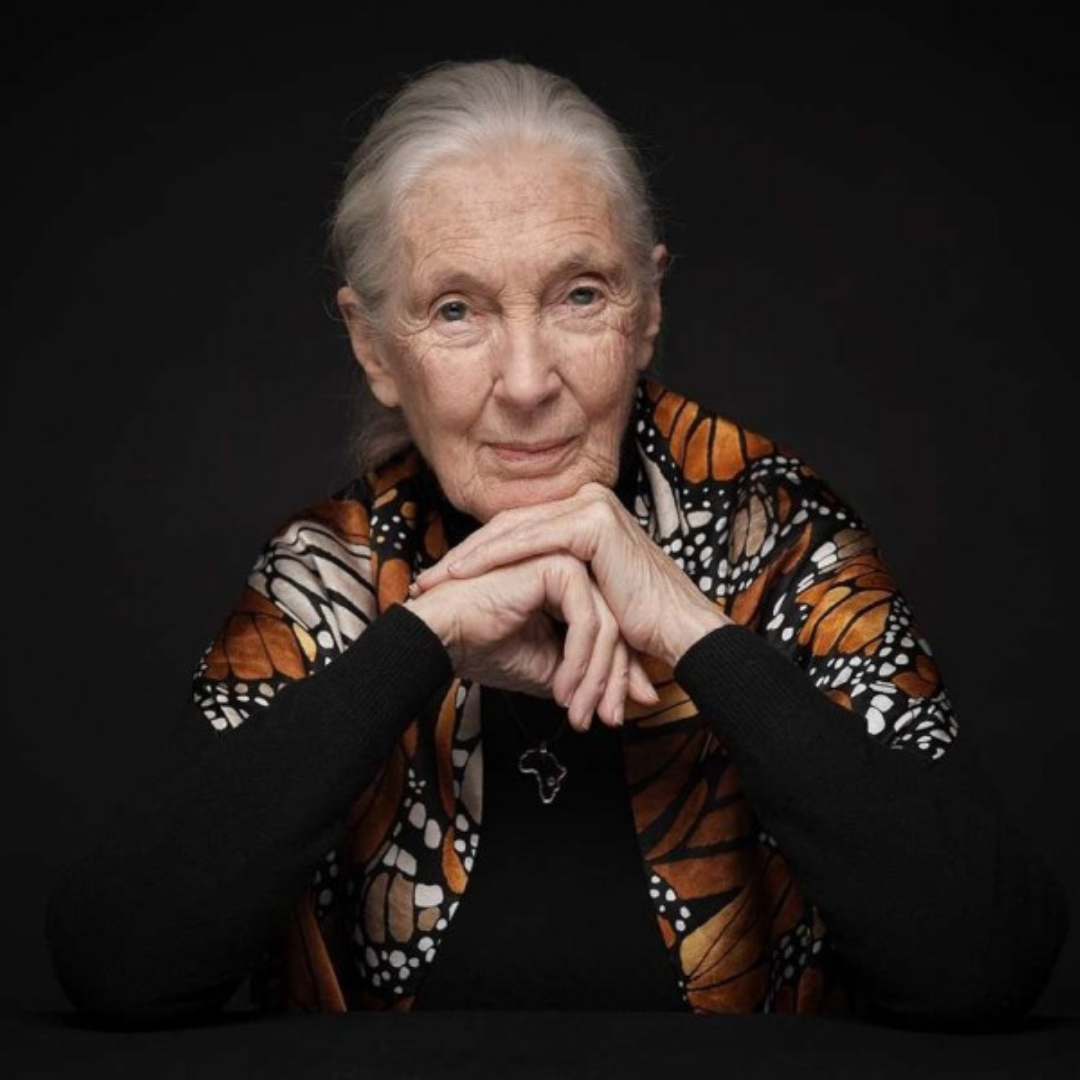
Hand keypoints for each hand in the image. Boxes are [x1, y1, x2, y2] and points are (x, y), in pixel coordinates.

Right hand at [405, 552, 657, 728]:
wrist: (439, 636)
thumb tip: (637, 695)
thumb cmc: (482, 647)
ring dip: (595, 678)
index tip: (613, 715)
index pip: (610, 631)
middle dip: (612, 681)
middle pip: (615, 628)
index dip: (616, 676)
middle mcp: (574, 567)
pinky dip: (579, 661)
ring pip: (607, 627)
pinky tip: (562, 687)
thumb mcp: (550, 666)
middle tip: (606, 719)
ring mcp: (567, 560)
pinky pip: (587, 620)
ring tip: (577, 711)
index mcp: (570, 586)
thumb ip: (589, 670)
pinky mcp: (558, 565)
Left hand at [412, 483, 730, 667]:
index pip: (516, 529)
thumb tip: (512, 590)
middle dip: (464, 555)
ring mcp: (592, 505)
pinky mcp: (593, 522)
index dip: (476, 555)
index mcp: (583, 512)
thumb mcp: (583, 595)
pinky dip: (495, 558)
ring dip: (470, 557)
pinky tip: (466, 574)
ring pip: (514, 530)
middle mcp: (588, 500)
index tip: (443, 581)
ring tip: (438, 580)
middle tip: (427, 580)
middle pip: (509, 525)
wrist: (678, 632)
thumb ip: (553, 580)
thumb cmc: (637, 623)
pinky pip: (532, 540)